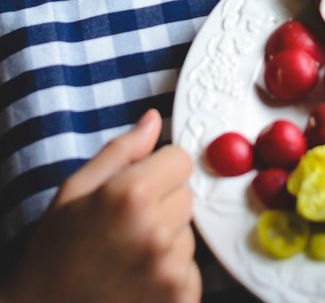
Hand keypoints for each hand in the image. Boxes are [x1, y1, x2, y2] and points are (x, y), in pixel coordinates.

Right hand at [4, 110, 200, 302]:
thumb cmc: (54, 254)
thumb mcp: (75, 190)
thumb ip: (121, 150)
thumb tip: (153, 120)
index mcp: (131, 195)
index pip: (181, 159)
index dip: (160, 169)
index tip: (140, 186)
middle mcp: (156, 231)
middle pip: (186, 195)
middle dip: (163, 204)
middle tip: (127, 226)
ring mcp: (170, 270)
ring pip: (188, 234)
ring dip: (167, 241)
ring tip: (129, 256)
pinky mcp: (180, 299)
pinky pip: (190, 271)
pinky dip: (171, 276)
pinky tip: (138, 280)